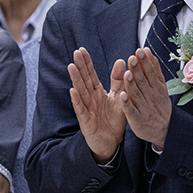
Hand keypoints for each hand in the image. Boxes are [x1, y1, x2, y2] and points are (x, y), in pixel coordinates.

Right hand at [68, 48, 126, 162]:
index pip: (90, 75)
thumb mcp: (119, 97)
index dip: (86, 63)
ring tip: (71, 67)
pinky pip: (81, 109)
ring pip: (81, 92)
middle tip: (76, 53)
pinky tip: (72, 91)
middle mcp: (90, 99)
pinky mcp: (86, 121)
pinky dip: (77, 100)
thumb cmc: (113, 120)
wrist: (112, 142)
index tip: (82, 50)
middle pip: (84, 80)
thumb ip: (118, 80)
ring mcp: (87, 109)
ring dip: (76, 80)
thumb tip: (120, 60)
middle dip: (80, 67)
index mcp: (98, 93)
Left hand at [120, 48, 171, 147]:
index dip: (145, 62)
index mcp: (155, 87)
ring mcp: (143, 108)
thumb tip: (147, 51)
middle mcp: (150, 96)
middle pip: (143, 81)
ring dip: (131, 84)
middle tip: (133, 57)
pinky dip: (127, 104)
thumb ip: (154, 69)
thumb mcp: (161, 86)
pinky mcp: (137, 119)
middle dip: (138, 69)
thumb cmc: (159, 104)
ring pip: (136, 94)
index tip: (140, 51)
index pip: (150, 72)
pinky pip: (131, 111)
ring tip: (127, 74)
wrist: (165, 129)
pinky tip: (123, 96)